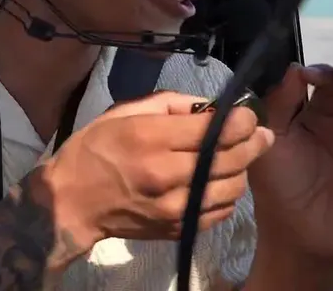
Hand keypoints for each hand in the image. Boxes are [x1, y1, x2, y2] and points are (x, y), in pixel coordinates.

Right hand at [43, 90, 274, 246]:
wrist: (72, 202)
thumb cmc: (94, 150)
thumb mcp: (122, 113)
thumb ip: (168, 104)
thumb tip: (209, 106)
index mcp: (150, 138)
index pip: (214, 129)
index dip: (242, 121)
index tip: (248, 115)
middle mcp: (168, 173)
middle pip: (232, 158)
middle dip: (252, 142)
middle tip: (260, 134)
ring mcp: (176, 206)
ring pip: (233, 186)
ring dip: (241, 170)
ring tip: (236, 158)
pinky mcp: (179, 227)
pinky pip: (221, 210)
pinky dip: (227, 194)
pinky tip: (219, 182)